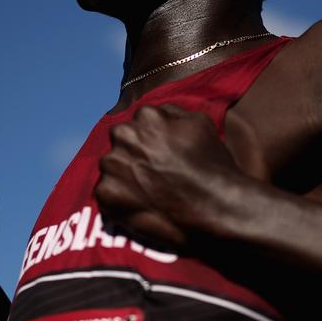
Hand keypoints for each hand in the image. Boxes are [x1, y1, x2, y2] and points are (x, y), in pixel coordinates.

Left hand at [94, 104, 239, 250]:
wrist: (215, 207)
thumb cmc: (212, 166)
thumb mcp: (200, 123)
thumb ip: (172, 113)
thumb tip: (157, 113)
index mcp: (146, 116)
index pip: (138, 124)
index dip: (150, 141)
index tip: (161, 156)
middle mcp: (124, 135)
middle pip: (121, 142)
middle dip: (133, 155)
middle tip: (153, 174)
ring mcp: (113, 165)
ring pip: (111, 166)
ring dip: (124, 176)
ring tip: (148, 192)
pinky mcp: (106, 193)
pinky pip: (106, 192)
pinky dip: (119, 199)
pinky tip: (141, 205)